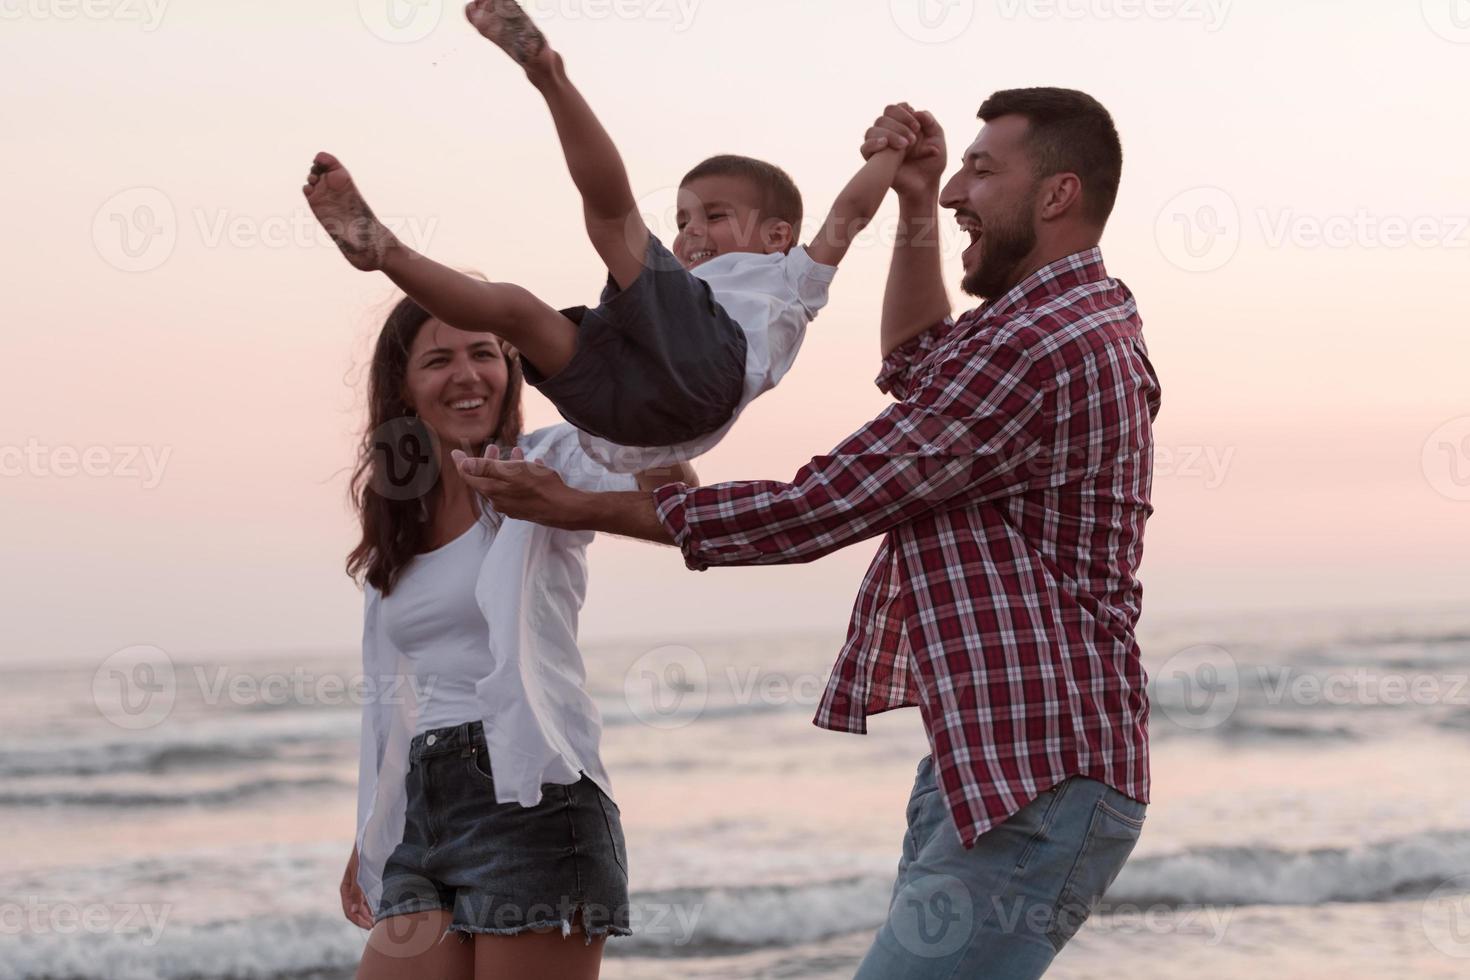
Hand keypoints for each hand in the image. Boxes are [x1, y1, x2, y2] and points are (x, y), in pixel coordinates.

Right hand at [340, 846, 372, 928]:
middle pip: (355, 910)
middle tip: (374, 926)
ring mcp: (359, 888)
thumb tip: (353, 909)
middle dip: (363, 920)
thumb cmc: (363, 854)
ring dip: (368, 916)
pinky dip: (372, 907)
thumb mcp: (359, 872)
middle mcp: (351, 890)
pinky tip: (379, 912)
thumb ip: (356, 890)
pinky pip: (368, 900)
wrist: (370, 839)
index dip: (357, 919)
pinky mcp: (367, 885)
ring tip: (377, 922)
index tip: (369, 925)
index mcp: (345, 887)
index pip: (348, 909)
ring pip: (361, 907)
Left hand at [453, 445, 582, 527]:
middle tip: (494, 447)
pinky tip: (533, 466)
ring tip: (517, 451)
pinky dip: (520, 476)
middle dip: (487, 462)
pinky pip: (517, 490)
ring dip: (507, 467)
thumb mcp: (511, 470)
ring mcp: (512, 506)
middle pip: (486, 480)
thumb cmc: (538, 487)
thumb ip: (485, 468)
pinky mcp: (525, 509)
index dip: (461, 463)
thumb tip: (462, 464)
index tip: (455, 452)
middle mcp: (498, 501)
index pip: (469, 476)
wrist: (563, 508)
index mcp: (492, 490)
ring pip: (503, 484)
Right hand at [862, 103, 945, 202]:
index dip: (904, 112)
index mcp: (901, 126)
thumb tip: (916, 111)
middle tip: (914, 138)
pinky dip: (874, 143)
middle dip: (900, 123)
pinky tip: (885, 144)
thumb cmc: (932, 163)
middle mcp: (888, 134)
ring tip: (906, 145)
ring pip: (873, 129)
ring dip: (890, 133)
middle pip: (883, 116)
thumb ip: (929, 121)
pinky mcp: (874, 161)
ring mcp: (880, 147)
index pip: (894, 108)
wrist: (925, 185)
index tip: (918, 126)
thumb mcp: (937, 138)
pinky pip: (864, 147)